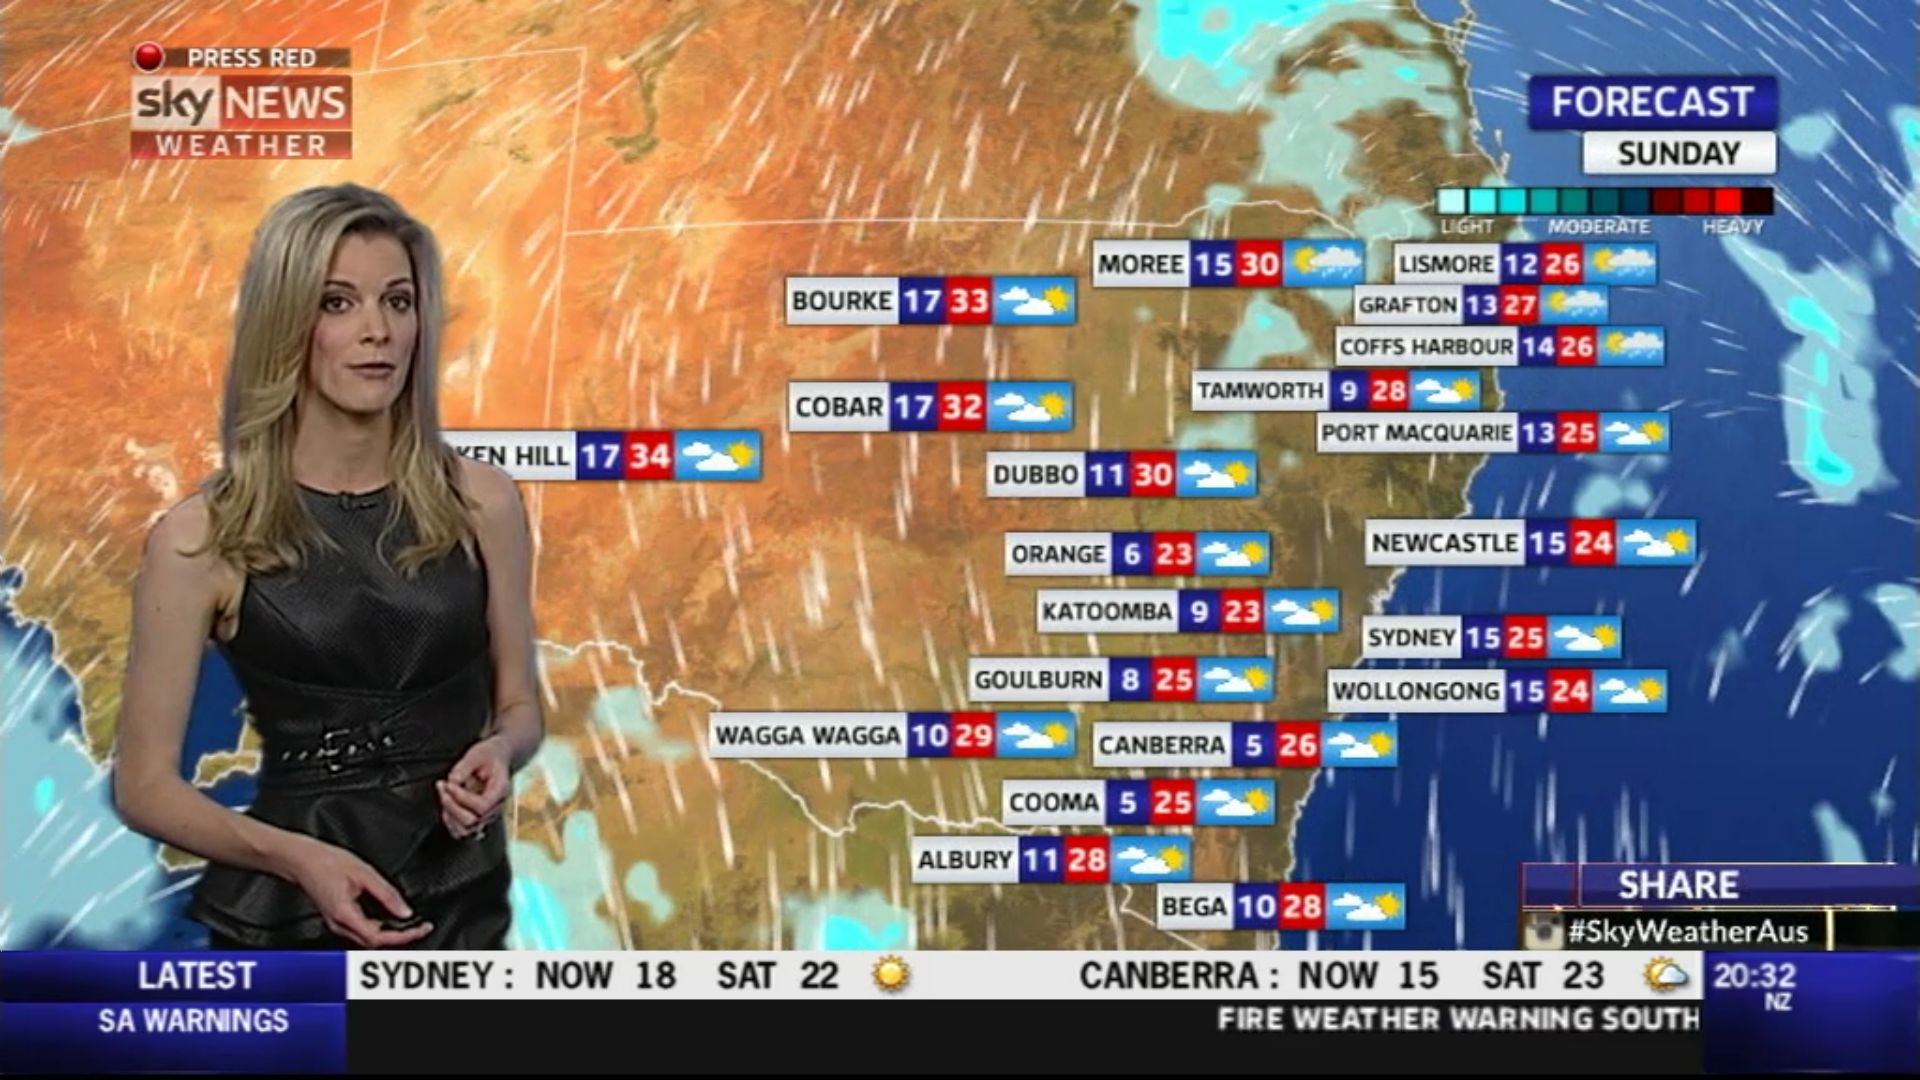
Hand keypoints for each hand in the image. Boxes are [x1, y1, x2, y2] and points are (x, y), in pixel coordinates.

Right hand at [282, 837, 432, 947]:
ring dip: (390, 934)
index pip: (378, 938)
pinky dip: (379, 927)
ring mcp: (336, 923)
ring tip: (410, 923)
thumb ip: (387, 894)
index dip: (403, 937)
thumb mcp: (364, 873)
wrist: (301, 859)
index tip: (421, 929)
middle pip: (374, 943)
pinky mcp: (337, 918)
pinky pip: (361, 930)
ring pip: (368, 939)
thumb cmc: (325, 862)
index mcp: (344, 915)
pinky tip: (390, 917)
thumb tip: (405, 910)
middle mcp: (338, 925)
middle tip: (421, 926)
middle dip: (400, 937)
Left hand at [439, 735, 510, 838]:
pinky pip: (462, 830)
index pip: (482, 806)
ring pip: (466, 829)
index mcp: (500, 790)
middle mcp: (495, 807)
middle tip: (444, 788)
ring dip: (449, 815)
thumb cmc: (490, 756)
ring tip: (444, 796)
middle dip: (452, 806)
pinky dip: (450, 822)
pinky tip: (447, 806)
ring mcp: (487, 815)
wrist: (497, 758)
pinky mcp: (477, 818)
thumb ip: (464, 767)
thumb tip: (453, 781)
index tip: (449, 784)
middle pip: (472, 821)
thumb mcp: (477, 754)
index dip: (462, 798)